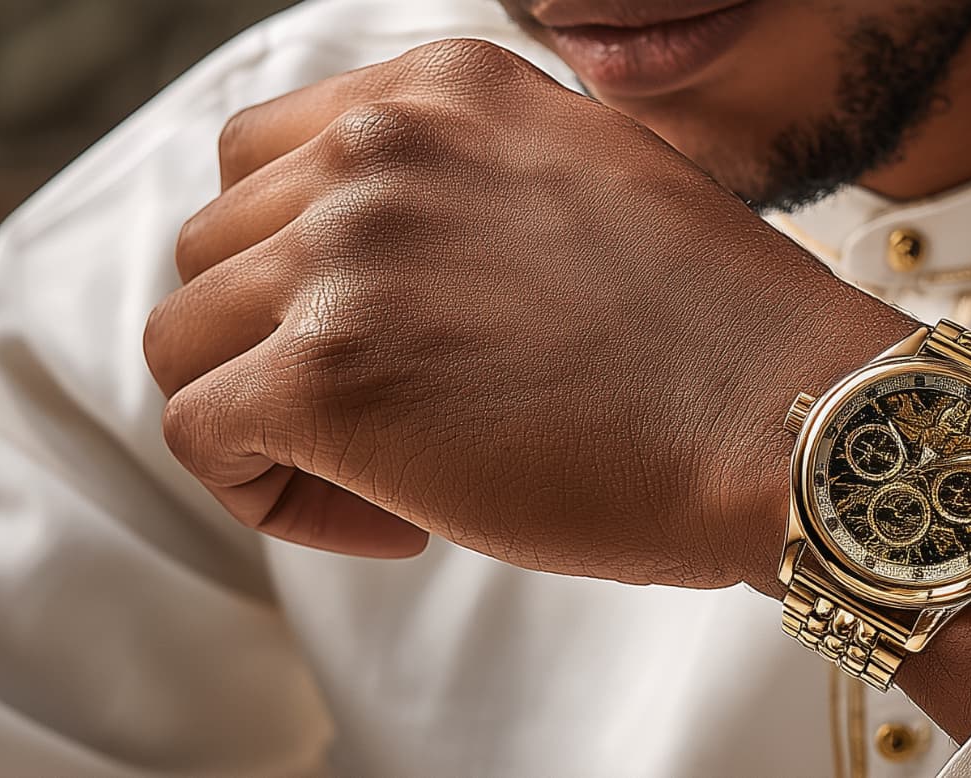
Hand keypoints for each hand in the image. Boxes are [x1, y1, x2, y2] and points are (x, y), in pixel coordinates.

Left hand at [145, 39, 912, 590]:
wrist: (787, 421)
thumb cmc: (713, 339)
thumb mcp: (582, 176)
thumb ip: (464, 181)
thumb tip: (381, 260)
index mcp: (439, 90)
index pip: (265, 157)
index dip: (297, 267)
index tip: (391, 339)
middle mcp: (376, 147)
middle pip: (212, 249)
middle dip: (275, 347)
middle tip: (393, 426)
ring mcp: (340, 256)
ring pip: (183, 340)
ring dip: (261, 419)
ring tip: (380, 477)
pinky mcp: (320, 377)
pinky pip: (201, 437)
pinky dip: (268, 497)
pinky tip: (386, 526)